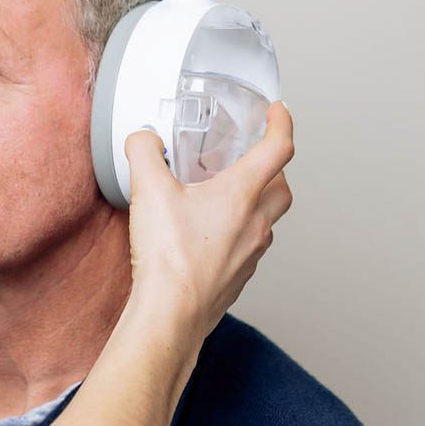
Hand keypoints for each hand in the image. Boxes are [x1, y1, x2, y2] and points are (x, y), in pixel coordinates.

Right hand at [124, 101, 294, 347]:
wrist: (172, 313)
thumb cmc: (169, 257)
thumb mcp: (147, 190)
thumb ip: (144, 153)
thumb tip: (143, 139)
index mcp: (241, 194)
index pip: (278, 148)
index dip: (281, 123)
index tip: (278, 111)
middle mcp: (255, 223)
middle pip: (281, 188)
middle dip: (273, 169)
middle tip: (252, 158)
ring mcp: (249, 253)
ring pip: (267, 220)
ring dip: (255, 203)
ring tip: (225, 197)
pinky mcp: (237, 278)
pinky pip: (248, 247)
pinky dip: (238, 233)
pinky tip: (208, 235)